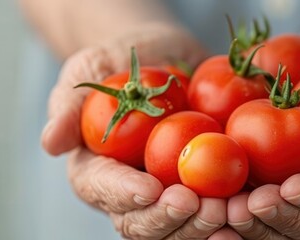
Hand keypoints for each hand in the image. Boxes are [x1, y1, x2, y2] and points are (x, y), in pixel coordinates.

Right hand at [40, 24, 224, 238]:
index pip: (104, 191)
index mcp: (96, 172)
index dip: (126, 195)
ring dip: (203, 226)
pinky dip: (231, 221)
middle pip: (141, 225)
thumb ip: (69, 104)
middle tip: (200, 203)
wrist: (166, 57)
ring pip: (179, 231)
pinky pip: (214, 218)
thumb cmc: (121, 60)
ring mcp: (167, 199)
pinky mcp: (202, 194)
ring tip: (231, 208)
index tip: (151, 188)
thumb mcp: (91, 68)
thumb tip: (51, 142)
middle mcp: (130, 197)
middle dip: (170, 219)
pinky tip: (249, 212)